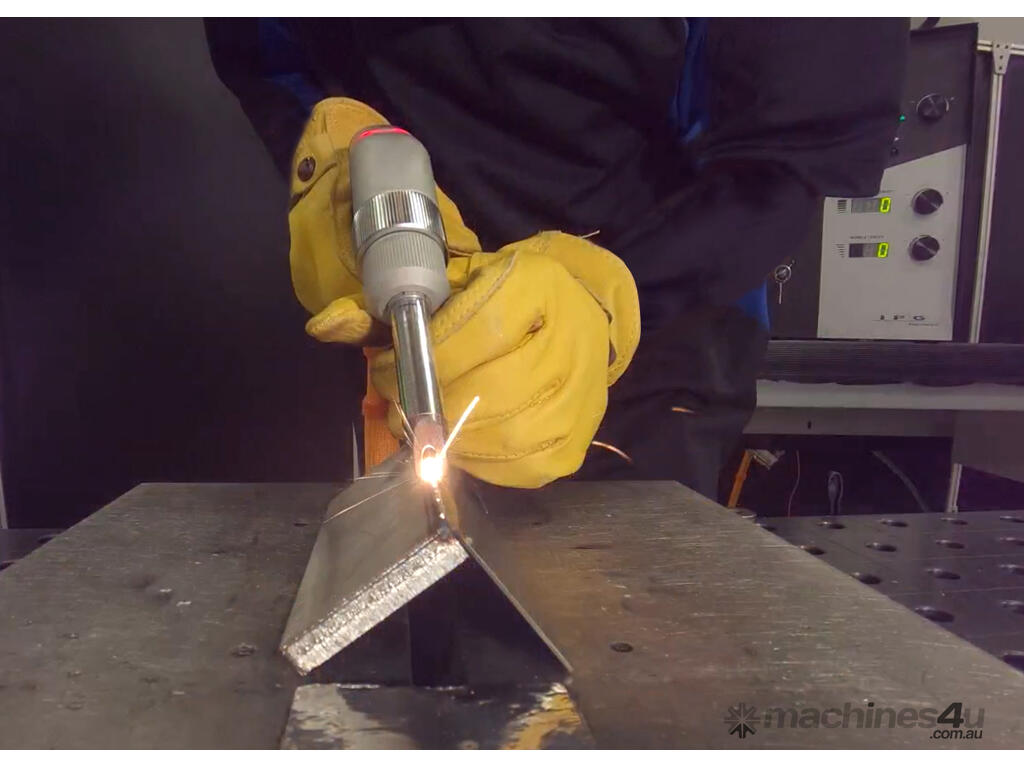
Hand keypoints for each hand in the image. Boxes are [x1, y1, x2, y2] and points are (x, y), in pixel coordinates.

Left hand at [289, 100, 639, 487]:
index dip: (422, 360)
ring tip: (428, 423)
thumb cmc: (503, 295)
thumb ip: (386, 302)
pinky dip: (483, 462)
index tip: (389, 368)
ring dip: (452, 438)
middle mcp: (571, 339)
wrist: (579, 311)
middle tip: (402, 402)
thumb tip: (324, 326)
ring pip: (506, 435)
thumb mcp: (449, 280)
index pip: (476, 332)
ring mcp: (580, 394)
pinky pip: (525, 467)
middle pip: (490, 390)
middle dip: (431, 403)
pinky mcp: (577, 436)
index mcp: (537, 286)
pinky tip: (463, 443)